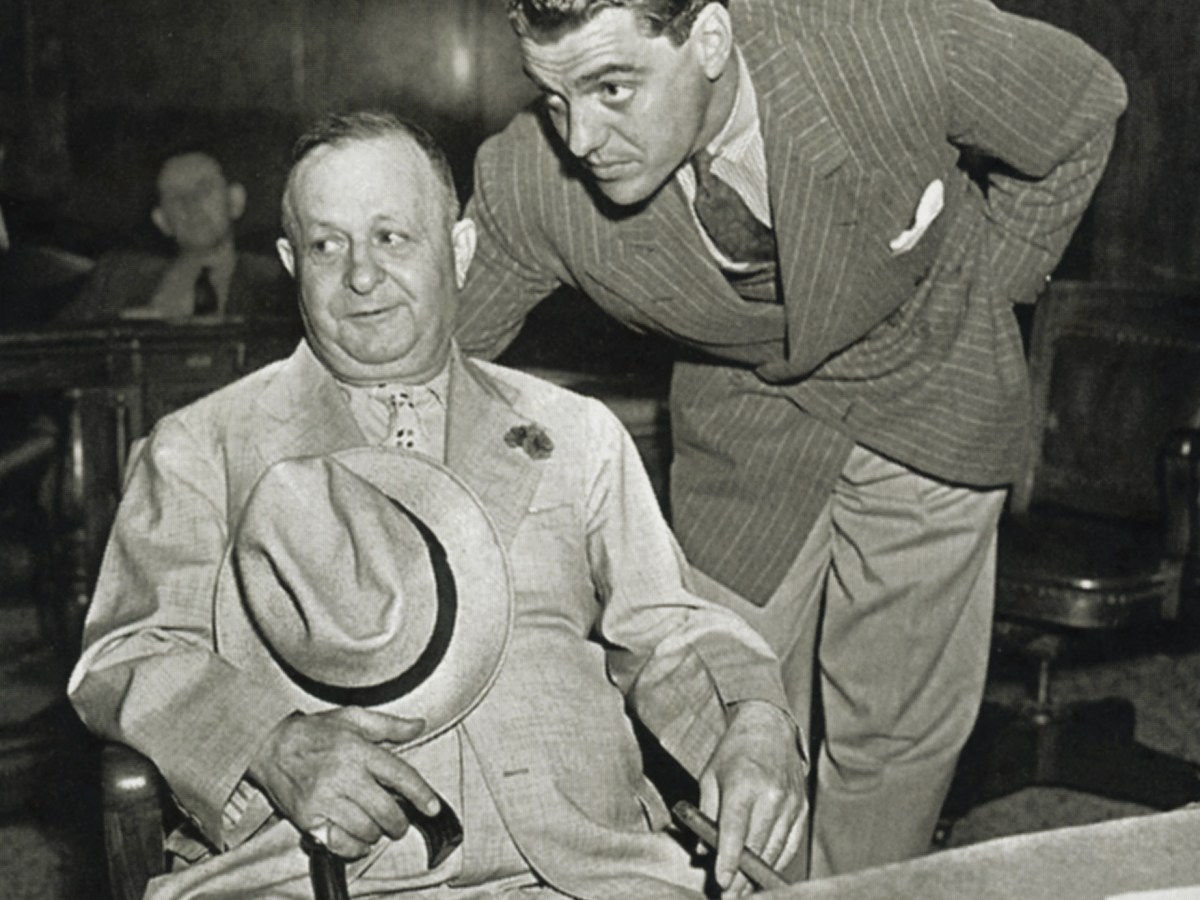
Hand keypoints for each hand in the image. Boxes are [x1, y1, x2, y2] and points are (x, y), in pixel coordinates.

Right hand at [247, 707, 437, 858]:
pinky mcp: (307, 817)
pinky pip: (339, 843)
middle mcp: (343, 775)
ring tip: (376, 828)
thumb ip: (389, 725)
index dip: (421, 794)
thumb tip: (420, 725)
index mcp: (358, 749)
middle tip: (399, 824)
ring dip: (377, 834)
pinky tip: (358, 841)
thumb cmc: (314, 731)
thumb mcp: (353, 717)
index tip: (433, 808)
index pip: (400, 775)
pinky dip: (354, 847)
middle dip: (399, 823)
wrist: (269, 744)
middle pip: (385, 810)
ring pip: (365, 829)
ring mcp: (324, 798)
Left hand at [698, 700, 807, 895]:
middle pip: (757, 846)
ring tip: (743, 889)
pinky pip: (790, 843)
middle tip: (728, 894)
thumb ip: (706, 814)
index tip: (721, 882)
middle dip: (741, 875)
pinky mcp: (801, 807)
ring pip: (775, 849)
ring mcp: (791, 802)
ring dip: (758, 873)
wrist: (768, 726)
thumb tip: (704, 852)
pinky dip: (776, 860)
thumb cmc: (733, 752)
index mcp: (744, 784)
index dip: (728, 860)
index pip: (736, 831)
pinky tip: (763, 871)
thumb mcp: (710, 777)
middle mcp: (772, 795)